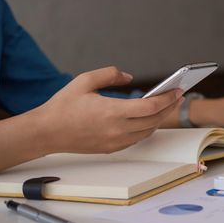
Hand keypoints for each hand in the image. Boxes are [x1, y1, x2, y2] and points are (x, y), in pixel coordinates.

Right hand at [30, 66, 183, 153]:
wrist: (46, 132)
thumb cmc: (63, 105)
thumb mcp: (85, 80)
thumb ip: (110, 74)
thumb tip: (129, 77)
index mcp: (112, 112)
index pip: (150, 106)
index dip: (167, 98)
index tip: (177, 90)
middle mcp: (117, 129)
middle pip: (154, 120)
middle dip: (169, 107)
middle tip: (178, 96)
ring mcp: (115, 141)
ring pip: (148, 131)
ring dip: (160, 118)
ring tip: (167, 105)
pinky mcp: (112, 148)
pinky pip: (137, 138)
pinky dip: (148, 128)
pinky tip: (150, 117)